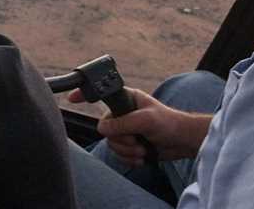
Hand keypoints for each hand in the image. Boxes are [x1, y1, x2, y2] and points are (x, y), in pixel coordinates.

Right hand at [68, 87, 211, 166]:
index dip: (86, 94)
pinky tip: (142, 156)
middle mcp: (122, 112)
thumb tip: (102, 129)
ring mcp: (125, 128)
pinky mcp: (129, 143)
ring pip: (111, 143)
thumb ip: (122, 124)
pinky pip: (119, 154)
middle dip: (122, 140)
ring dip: (128, 151)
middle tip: (136, 140)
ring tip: (143, 149)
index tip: (71, 97)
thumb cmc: (169, 123)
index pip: (102, 94)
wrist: (182, 142)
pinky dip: (130, 158)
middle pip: (105, 128)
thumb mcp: (144, 120)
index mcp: (126, 98)